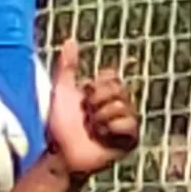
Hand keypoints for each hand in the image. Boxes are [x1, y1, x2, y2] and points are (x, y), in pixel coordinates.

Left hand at [42, 40, 140, 179]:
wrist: (60, 152)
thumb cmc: (60, 124)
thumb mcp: (62, 90)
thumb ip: (67, 66)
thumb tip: (70, 40)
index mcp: (106, 93)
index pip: (112, 75)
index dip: (94, 85)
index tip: (83, 96)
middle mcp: (120, 105)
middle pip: (117, 88)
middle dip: (95, 100)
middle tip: (86, 114)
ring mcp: (127, 123)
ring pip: (121, 106)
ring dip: (99, 117)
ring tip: (91, 128)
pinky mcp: (130, 140)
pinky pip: (128, 124)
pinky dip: (109, 129)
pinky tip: (101, 137)